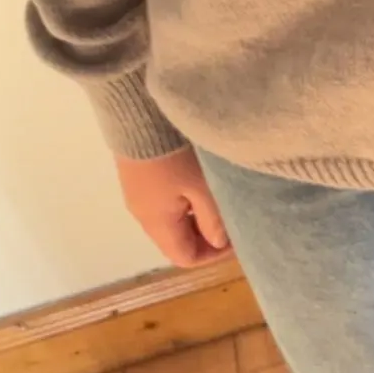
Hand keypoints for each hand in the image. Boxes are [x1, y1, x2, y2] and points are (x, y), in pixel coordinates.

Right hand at [116, 145, 230, 267]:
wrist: (139, 114)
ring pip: (172, 220)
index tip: (236, 236)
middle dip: (206, 235)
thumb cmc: (175, 154)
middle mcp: (142, 214)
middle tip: (231, 217)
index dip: (213, 255)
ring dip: (196, 217)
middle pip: (177, 240)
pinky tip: (198, 182)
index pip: (185, 258)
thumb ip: (213, 219)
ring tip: (218, 199)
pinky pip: (163, 201)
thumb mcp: (202, 187)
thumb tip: (220, 243)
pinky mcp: (137, 176)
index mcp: (157, 223)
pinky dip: (184, 201)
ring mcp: (137, 195)